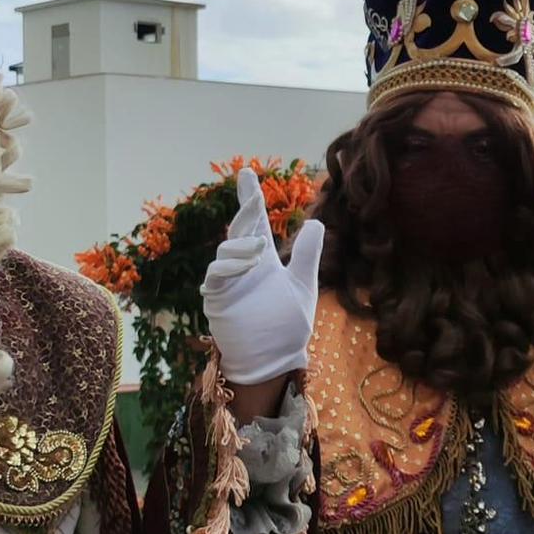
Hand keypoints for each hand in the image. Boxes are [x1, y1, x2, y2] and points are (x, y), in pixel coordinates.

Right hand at [201, 168, 323, 387]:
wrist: (272, 360)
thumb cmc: (286, 326)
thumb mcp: (302, 285)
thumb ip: (307, 255)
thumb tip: (316, 221)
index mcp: (264, 260)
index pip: (256, 222)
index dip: (250, 198)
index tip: (246, 173)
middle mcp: (244, 265)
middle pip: (240, 229)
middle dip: (245, 209)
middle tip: (252, 192)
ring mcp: (229, 281)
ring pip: (227, 250)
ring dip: (242, 243)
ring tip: (262, 246)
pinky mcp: (219, 299)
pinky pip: (217, 275)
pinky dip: (229, 265)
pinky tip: (248, 262)